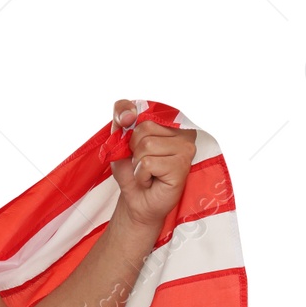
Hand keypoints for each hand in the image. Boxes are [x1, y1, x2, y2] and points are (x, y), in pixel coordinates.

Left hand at [108, 99, 196, 231]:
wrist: (137, 201)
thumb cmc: (132, 171)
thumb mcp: (119, 142)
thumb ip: (121, 119)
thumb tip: (130, 115)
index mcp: (170, 121)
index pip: (141, 106)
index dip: (125, 116)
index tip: (125, 127)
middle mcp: (183, 131)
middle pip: (143, 128)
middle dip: (133, 149)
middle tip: (142, 163)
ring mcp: (186, 148)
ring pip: (146, 145)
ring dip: (138, 164)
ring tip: (148, 172)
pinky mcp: (183, 165)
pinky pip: (148, 163)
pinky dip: (142, 175)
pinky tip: (153, 180)